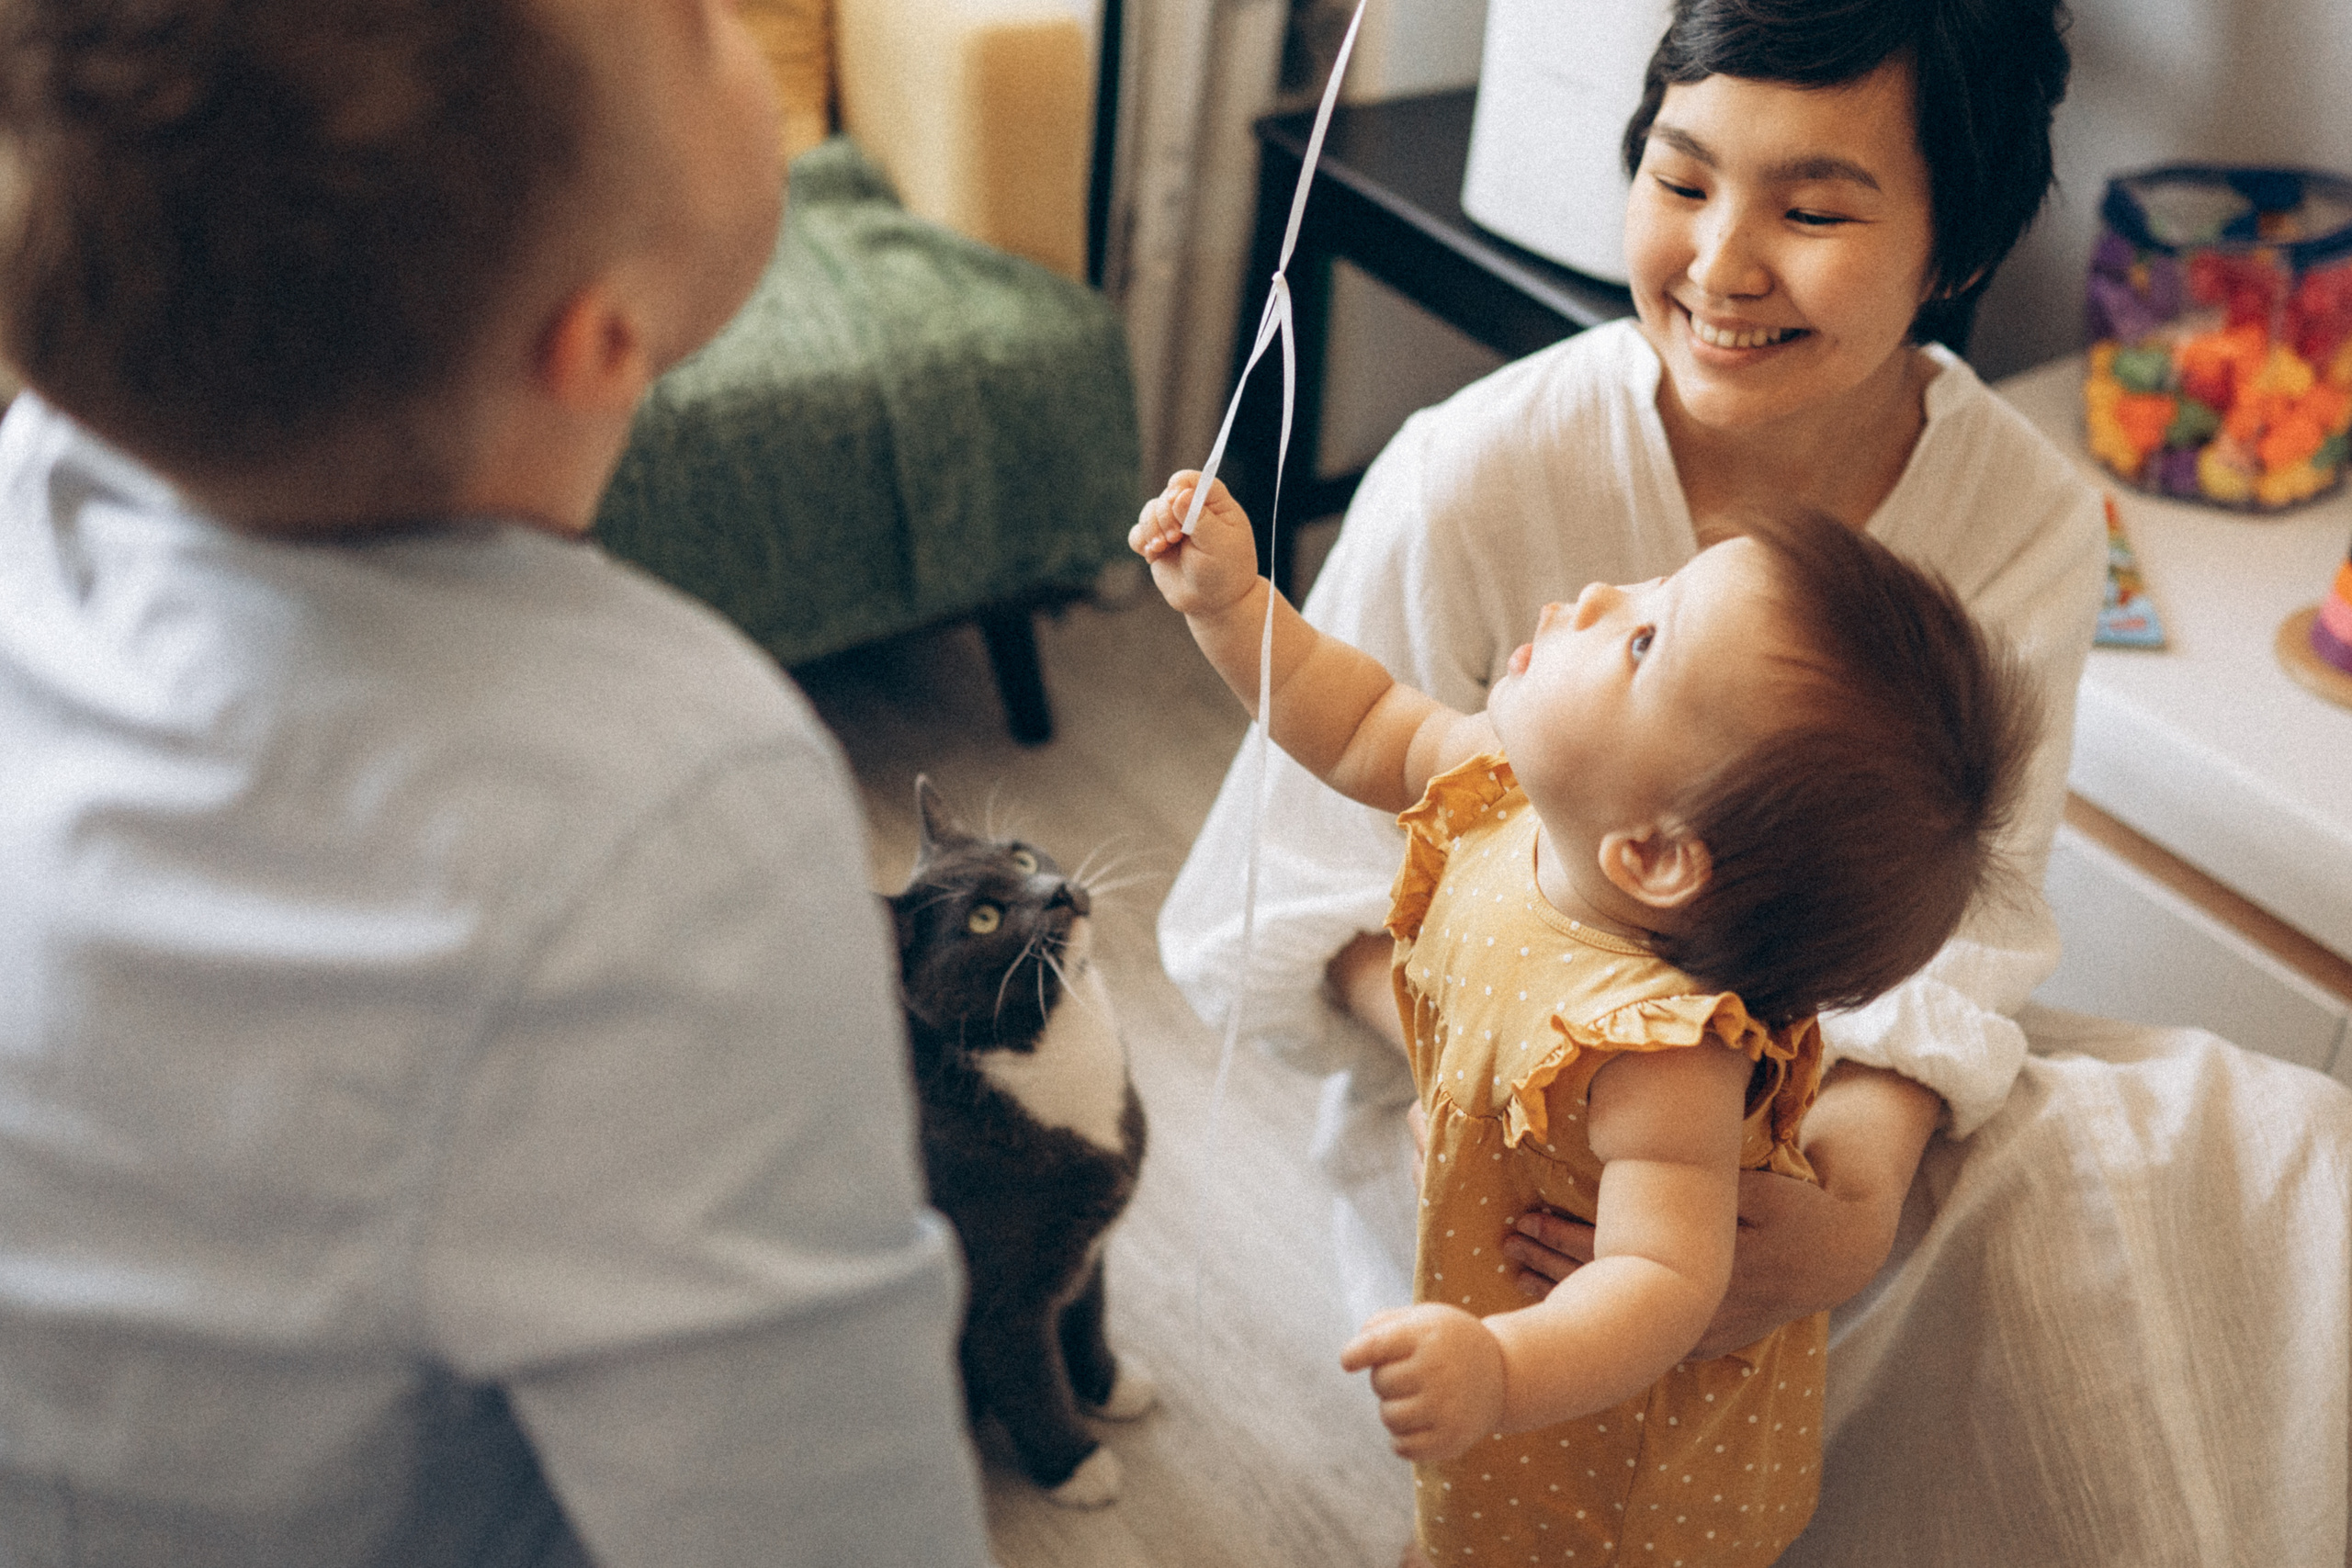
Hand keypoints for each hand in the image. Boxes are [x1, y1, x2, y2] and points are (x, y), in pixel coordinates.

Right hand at [1128, 472, 1259, 617]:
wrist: (1214, 604)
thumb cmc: (1225, 573)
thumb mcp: (1218, 545)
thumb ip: (1199, 519)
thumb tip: (1181, 494)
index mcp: (1215, 505)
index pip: (1195, 480)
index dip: (1181, 485)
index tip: (1175, 500)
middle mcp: (1192, 511)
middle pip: (1166, 495)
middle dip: (1164, 515)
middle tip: (1174, 537)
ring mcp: (1173, 526)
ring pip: (1149, 511)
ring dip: (1150, 527)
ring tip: (1160, 547)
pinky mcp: (1157, 544)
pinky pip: (1137, 533)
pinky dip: (1140, 540)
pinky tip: (1151, 554)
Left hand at [1339, 1303, 1506, 1463]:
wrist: (1503, 1374)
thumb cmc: (1448, 1342)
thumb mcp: (1422, 1318)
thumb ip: (1381, 1325)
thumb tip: (1351, 1356)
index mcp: (1427, 1335)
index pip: (1375, 1346)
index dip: (1355, 1354)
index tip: (1348, 1362)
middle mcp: (1437, 1371)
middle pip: (1380, 1383)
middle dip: (1386, 1378)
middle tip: (1411, 1372)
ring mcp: (1446, 1408)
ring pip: (1388, 1417)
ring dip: (1393, 1408)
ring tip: (1416, 1396)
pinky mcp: (1451, 1440)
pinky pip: (1403, 1448)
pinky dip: (1402, 1439)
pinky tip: (1418, 1422)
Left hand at [1503, 1169, 1894, 1358]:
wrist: (1840, 1251)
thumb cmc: (1793, 1203)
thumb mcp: (1758, 1185)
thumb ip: (1705, 1179)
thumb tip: (1646, 1150)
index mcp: (1702, 1266)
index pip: (1612, 1253)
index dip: (1562, 1234)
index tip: (1525, 1215)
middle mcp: (1697, 1307)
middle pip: (1604, 1288)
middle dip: (1549, 1263)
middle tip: (1508, 1237)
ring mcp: (1701, 1331)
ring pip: (1618, 1319)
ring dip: (1566, 1294)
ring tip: (1518, 1265)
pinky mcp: (1707, 1341)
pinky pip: (1642, 1337)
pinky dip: (1603, 1318)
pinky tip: (1567, 1302)